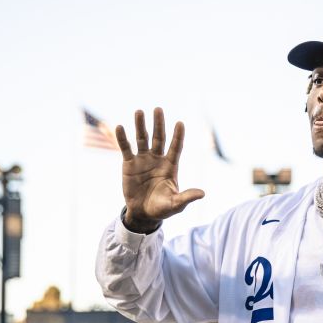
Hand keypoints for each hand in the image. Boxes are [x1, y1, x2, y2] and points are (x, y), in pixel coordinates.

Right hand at [115, 107, 204, 232]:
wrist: (143, 214)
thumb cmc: (162, 208)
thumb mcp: (176, 204)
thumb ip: (187, 197)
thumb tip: (202, 194)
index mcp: (171, 166)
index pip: (176, 147)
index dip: (178, 136)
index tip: (180, 123)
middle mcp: (158, 159)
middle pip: (159, 138)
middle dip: (159, 124)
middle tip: (158, 109)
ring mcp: (143, 160)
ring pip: (142, 139)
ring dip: (141, 125)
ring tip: (139, 111)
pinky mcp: (129, 164)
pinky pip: (126, 148)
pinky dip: (122, 138)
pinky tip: (119, 127)